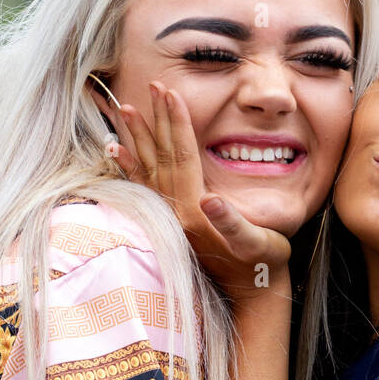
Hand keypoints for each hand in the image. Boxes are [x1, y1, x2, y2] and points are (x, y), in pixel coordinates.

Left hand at [109, 82, 290, 301]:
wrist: (252, 294)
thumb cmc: (263, 265)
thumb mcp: (259, 244)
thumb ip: (233, 223)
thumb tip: (212, 199)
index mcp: (196, 213)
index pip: (183, 156)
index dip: (177, 123)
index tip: (171, 92)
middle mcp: (176, 214)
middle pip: (162, 156)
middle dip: (157, 119)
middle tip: (152, 84)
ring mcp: (170, 220)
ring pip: (147, 169)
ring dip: (136, 137)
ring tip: (125, 108)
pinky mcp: (169, 224)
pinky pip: (143, 189)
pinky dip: (128, 167)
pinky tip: (115, 150)